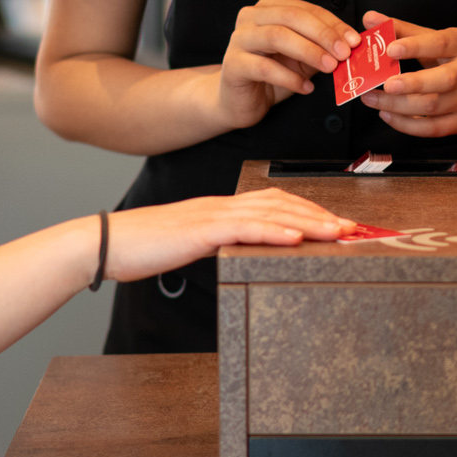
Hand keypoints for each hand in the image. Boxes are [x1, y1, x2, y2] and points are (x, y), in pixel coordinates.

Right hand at [105, 189, 350, 281]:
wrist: (104, 243)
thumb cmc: (142, 248)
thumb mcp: (188, 245)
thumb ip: (216, 244)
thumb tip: (241, 253)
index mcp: (220, 209)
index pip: (273, 203)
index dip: (307, 210)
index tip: (334, 223)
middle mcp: (221, 206)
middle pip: (281, 204)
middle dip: (319, 215)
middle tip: (352, 228)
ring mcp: (211, 216)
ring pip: (270, 214)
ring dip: (307, 222)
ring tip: (336, 232)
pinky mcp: (200, 231)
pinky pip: (243, 229)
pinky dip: (273, 232)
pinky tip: (295, 238)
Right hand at [217, 0, 362, 127]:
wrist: (239, 100)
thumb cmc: (272, 74)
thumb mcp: (302, 57)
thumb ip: (321, 47)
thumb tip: (351, 45)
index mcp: (270, 8)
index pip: (306, 9)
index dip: (333, 24)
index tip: (354, 40)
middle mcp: (251, 17)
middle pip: (292, 17)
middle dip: (322, 34)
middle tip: (344, 53)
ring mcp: (239, 39)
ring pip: (277, 37)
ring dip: (308, 52)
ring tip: (330, 67)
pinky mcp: (233, 65)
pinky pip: (264, 68)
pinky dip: (290, 78)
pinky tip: (305, 87)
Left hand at [362, 12, 456, 137]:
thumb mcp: (441, 40)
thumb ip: (405, 30)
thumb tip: (370, 19)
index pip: (441, 43)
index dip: (415, 46)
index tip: (390, 48)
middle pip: (443, 80)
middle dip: (412, 83)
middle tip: (385, 84)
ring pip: (434, 106)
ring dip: (399, 106)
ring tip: (372, 99)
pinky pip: (433, 128)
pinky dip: (407, 125)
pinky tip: (388, 115)